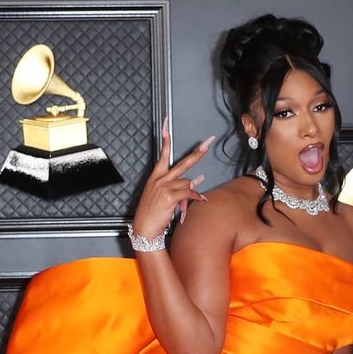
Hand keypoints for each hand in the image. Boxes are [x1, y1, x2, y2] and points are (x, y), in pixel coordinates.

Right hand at [131, 118, 212, 245]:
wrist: (145, 229)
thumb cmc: (152, 214)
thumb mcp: (164, 198)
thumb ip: (180, 187)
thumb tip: (197, 179)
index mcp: (156, 177)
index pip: (162, 154)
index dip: (165, 139)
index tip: (165, 124)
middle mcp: (160, 179)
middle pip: (183, 163)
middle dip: (197, 153)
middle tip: (208, 142)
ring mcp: (165, 187)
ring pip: (188, 182)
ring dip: (191, 192)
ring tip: (184, 204)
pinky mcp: (170, 197)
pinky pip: (190, 193)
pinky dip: (197, 197)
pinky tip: (202, 200)